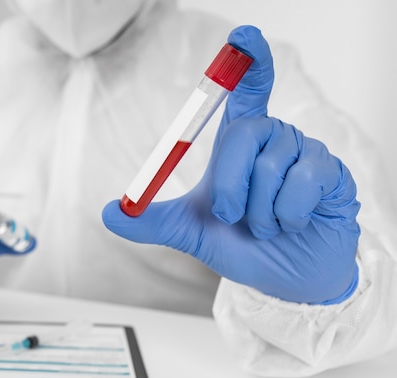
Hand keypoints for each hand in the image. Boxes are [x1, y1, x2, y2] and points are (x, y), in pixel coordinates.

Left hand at [102, 25, 359, 303]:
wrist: (281, 279)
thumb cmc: (240, 245)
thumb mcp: (190, 232)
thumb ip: (151, 221)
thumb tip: (108, 213)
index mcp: (240, 143)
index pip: (246, 92)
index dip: (249, 62)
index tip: (243, 37)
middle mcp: (274, 139)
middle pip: (247, 133)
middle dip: (231, 185)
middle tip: (232, 216)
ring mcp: (305, 154)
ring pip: (273, 165)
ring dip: (259, 211)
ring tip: (265, 227)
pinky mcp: (332, 174)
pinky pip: (303, 183)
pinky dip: (287, 215)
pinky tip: (291, 224)